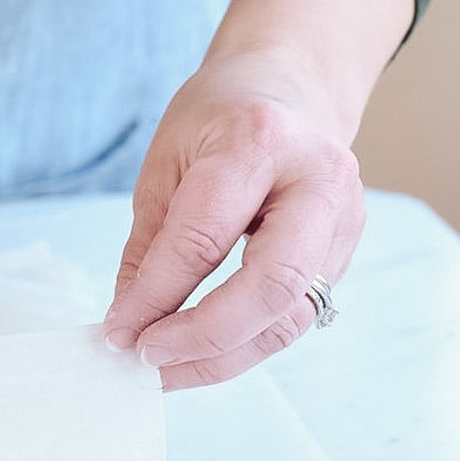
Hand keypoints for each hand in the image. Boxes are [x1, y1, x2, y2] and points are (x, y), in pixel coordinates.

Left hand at [102, 49, 365, 389]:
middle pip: (270, 286)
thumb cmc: (219, 120)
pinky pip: (292, 318)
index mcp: (259, 142)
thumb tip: (128, 322)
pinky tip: (197, 357)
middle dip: (202, 337)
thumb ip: (150, 247)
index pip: (203, 239)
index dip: (155, 296)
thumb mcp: (166, 164)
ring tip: (163, 372)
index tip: (115, 332)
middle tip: (144, 357)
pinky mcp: (344, 254)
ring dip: (221, 358)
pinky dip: (241, 347)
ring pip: (288, 316)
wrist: (292, 88)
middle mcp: (317, 182)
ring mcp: (342, 222)